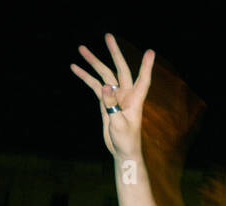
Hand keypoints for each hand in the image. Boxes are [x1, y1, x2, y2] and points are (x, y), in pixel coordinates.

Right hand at [71, 34, 154, 159]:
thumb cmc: (126, 140)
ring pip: (104, 75)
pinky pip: (94, 86)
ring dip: (93, 62)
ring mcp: (115, 97)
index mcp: (135, 100)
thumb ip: (111, 105)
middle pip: (120, 69)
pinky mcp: (105, 102)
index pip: (143, 79)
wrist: (121, 151)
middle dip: (114, 52)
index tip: (150, 51)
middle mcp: (126, 94)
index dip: (146, 66)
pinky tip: (75, 67)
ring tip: (81, 48)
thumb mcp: (119, 124)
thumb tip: (104, 86)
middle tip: (108, 35)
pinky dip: (85, 77)